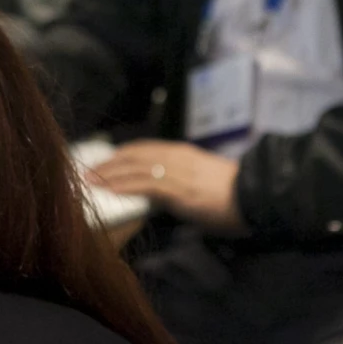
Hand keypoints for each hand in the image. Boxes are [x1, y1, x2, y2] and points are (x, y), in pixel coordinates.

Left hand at [91, 141, 244, 231]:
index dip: (122, 154)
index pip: (145, 149)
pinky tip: (108, 191)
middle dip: (108, 163)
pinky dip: (123, 187)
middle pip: (133, 156)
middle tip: (87, 170)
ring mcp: (176, 172)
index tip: (106, 159)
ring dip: (108, 175)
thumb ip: (184, 183)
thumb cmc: (236, 194)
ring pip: (133, 169)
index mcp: (183, 153)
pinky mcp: (177, 190)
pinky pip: (143, 186)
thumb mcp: (205, 181)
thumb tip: (169, 194)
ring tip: (89, 181)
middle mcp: (176, 157)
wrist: (255, 195)